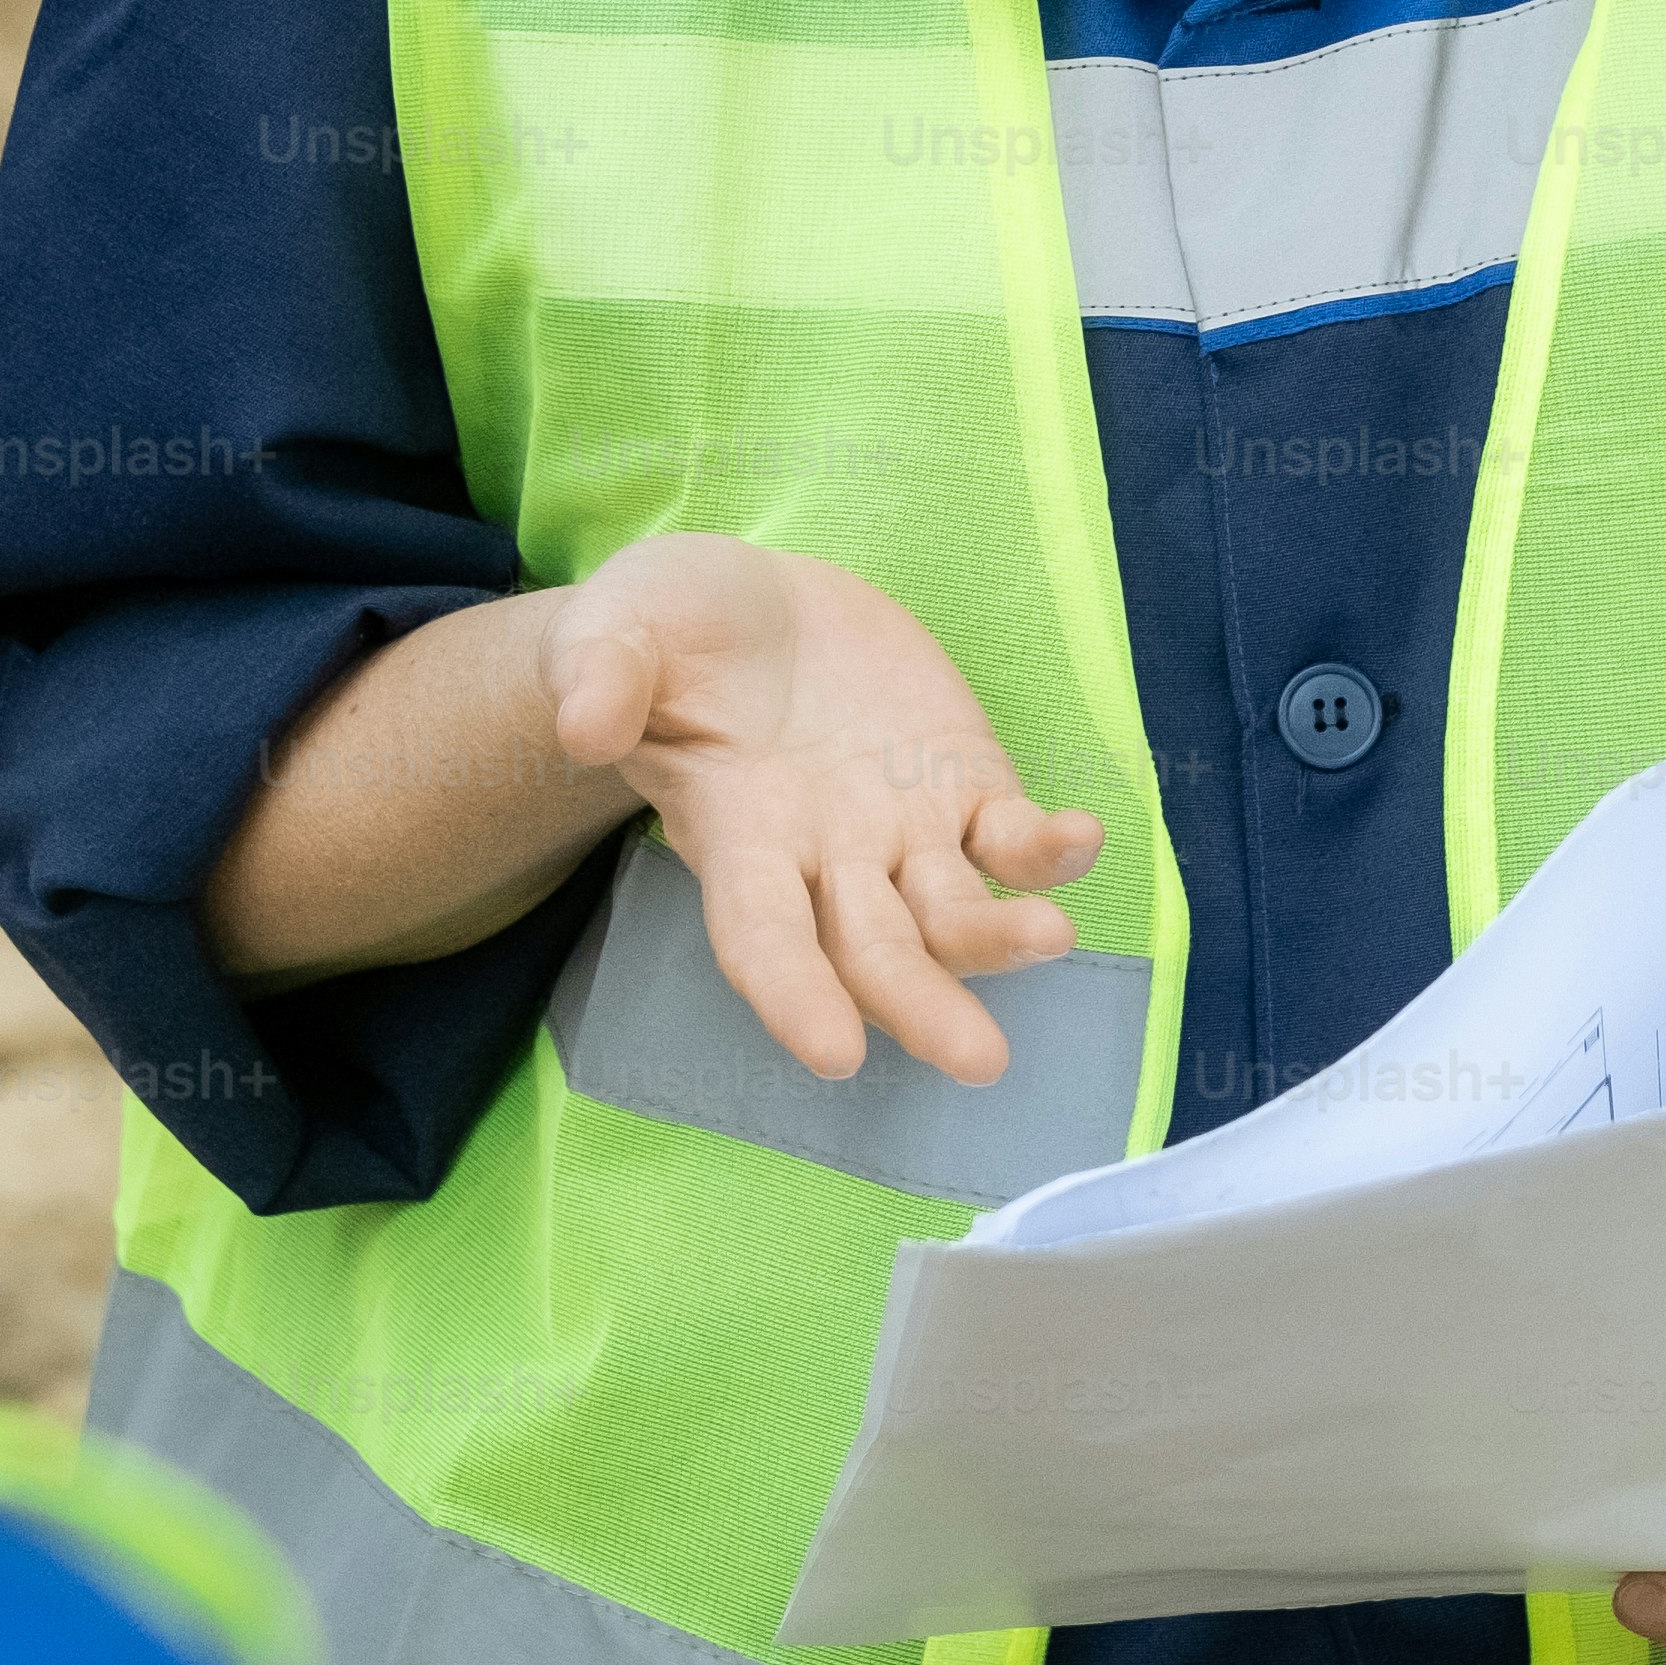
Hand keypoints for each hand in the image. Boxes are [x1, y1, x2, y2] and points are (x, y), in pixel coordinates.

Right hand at [541, 533, 1105, 1084]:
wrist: (748, 605)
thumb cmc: (666, 632)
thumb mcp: (616, 630)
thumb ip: (600, 675)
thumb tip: (583, 723)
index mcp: (737, 834)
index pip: (762, 937)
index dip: (795, 996)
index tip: (833, 1052)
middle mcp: (825, 857)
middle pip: (875, 953)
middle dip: (922, 1005)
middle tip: (979, 1059)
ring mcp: (902, 828)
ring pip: (954, 913)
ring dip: (1000, 938)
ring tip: (1050, 938)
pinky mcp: (961, 781)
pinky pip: (1011, 835)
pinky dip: (1048, 849)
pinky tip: (1082, 840)